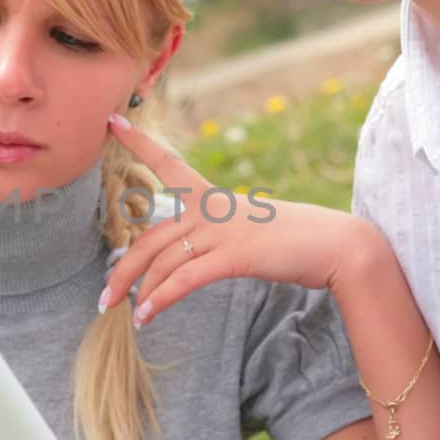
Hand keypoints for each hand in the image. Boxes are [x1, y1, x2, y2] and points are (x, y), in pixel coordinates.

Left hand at [102, 115, 375, 328]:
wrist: (335, 245)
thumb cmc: (293, 240)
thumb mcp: (247, 227)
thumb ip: (213, 235)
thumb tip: (187, 254)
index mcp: (213, 197)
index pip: (168, 164)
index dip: (139, 143)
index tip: (112, 122)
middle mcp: (212, 210)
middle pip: (150, 237)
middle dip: (121, 269)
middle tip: (103, 297)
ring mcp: (222, 232)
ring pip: (162, 261)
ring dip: (138, 292)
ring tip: (123, 314)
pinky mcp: (234, 257)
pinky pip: (184, 280)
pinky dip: (160, 300)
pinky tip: (147, 318)